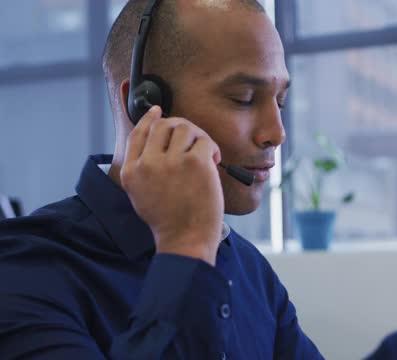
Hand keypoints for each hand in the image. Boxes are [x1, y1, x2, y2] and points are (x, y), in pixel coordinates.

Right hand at [120, 106, 223, 265]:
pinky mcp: (195, 163)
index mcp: (132, 172)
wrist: (185, 239)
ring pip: (185, 128)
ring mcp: (171, 162)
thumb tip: (156, 140)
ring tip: (205, 153)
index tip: (158, 111)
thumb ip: (143, 167)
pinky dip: (212, 148)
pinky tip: (214, 161)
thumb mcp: (141, 194)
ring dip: (198, 136)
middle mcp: (148, 164)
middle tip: (193, 138)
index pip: (138, 133)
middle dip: (180, 127)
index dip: (149, 118)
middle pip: (162, 125)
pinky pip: (204, 141)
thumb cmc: (169, 221)